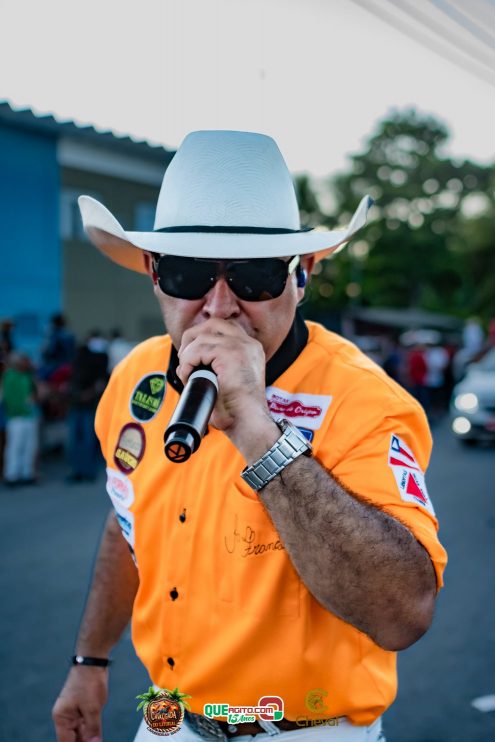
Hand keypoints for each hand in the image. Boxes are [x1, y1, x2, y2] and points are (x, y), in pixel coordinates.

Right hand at [52, 666, 107, 741]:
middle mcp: (66, 717)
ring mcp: (75, 713)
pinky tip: (97, 738)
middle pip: (73, 739)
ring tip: (96, 741)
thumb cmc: (88, 680)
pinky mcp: (84, 708)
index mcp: (61, 717)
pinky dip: (92, 732)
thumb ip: (93, 728)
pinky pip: (87, 725)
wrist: (93, 661)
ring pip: (81, 733)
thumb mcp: (92, 708)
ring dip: (88, 739)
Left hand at [176, 318, 278, 458]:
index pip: (222, 328)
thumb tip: (186, 362)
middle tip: (185, 361)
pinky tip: (189, 376)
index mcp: (250, 348)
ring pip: (202, 337)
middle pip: (212, 324)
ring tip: (187, 373)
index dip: (202, 338)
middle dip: (192, 338)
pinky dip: (188, 362)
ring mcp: (241, 346)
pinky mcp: (231, 354)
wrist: (249, 424)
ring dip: (188, 355)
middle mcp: (248, 343)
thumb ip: (213, 367)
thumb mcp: (226, 381)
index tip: (192, 357)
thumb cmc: (236, 411)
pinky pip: (198, 349)